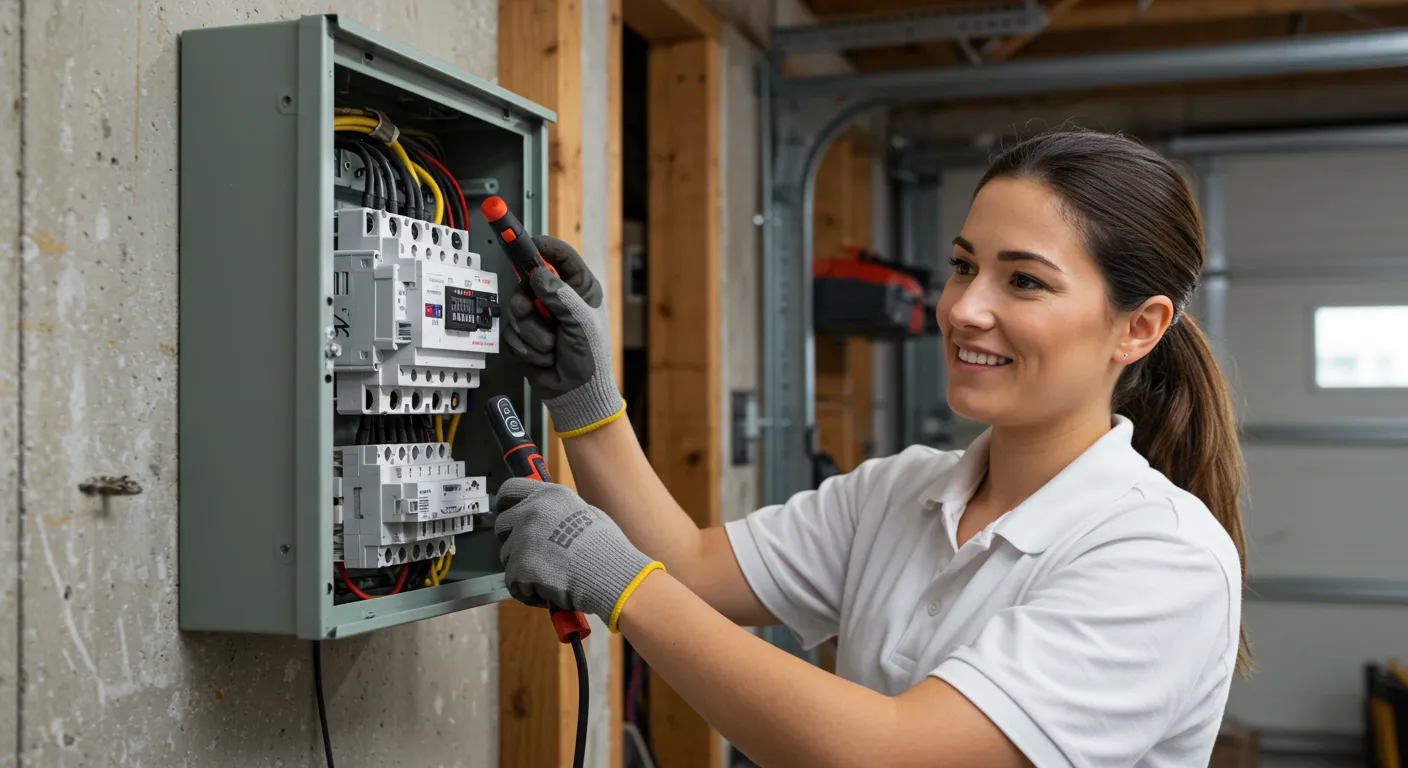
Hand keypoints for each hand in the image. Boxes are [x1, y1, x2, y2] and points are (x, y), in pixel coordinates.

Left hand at [494, 478, 661, 627]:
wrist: (612, 575)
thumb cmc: (607, 549)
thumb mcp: (586, 514)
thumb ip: (558, 513)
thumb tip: (548, 520)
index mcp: (549, 495)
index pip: (510, 490)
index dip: (506, 503)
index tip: (506, 511)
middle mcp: (532, 511)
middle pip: (502, 525)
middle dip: (513, 541)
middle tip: (533, 555)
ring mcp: (524, 539)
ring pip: (508, 557)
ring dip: (523, 569)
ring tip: (550, 576)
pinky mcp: (521, 567)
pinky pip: (514, 583)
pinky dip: (528, 592)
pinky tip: (550, 591)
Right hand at [501, 236, 624, 436]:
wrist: (577, 393)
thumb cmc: (591, 358)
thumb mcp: (581, 323)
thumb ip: (560, 296)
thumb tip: (538, 274)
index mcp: (580, 289)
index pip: (561, 257)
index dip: (543, 247)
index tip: (528, 243)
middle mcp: (558, 298)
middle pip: (527, 282)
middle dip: (529, 304)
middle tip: (536, 314)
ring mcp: (540, 316)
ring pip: (516, 310)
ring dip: (532, 334)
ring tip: (551, 347)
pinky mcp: (524, 335)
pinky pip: (511, 332)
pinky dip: (525, 347)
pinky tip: (543, 357)